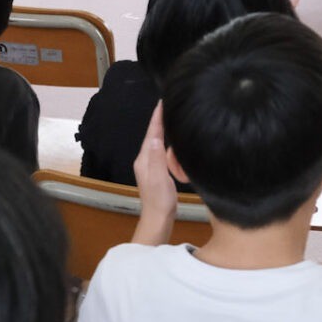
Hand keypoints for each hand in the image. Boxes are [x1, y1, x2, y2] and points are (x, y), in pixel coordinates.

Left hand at [132, 104, 178, 235]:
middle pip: (154, 135)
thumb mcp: (159, 178)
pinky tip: (177, 147)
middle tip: (170, 107)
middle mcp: (145, 160)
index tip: (162, 102)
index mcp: (144, 159)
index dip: (156, 117)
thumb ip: (157, 158)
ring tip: (175, 122)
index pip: (151, 133)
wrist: (158, 219)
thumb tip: (156, 138)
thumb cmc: (159, 200)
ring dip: (167, 136)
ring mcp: (151, 166)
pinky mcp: (158, 172)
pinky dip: (171, 148)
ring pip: (159, 144)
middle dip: (161, 121)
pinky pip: (164, 154)